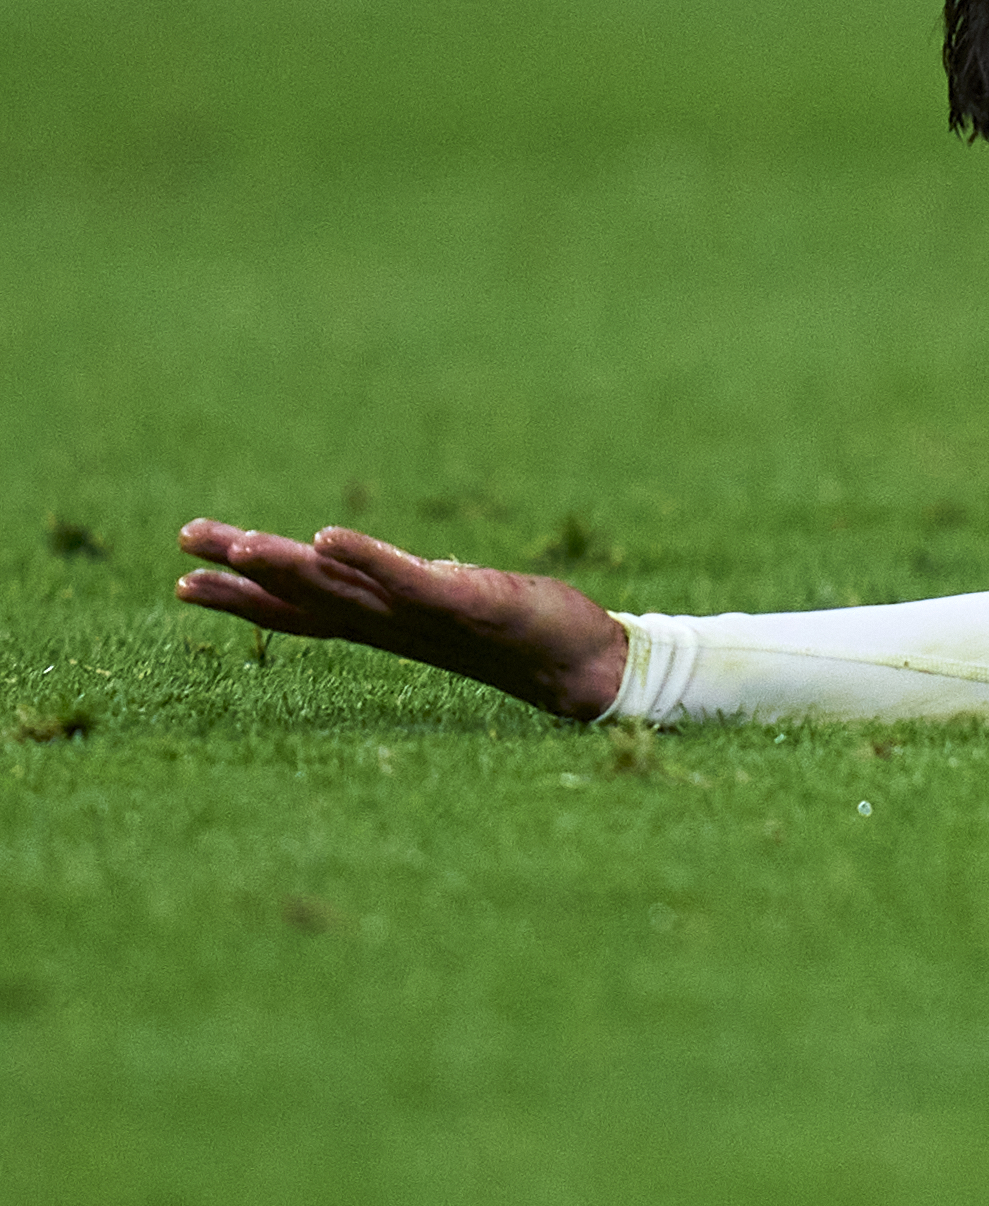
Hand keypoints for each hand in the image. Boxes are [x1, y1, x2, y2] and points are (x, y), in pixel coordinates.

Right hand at [174, 521, 625, 722]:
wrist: (589, 668)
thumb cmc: (520, 634)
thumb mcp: (447, 607)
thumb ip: (404, 592)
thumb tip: (370, 572)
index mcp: (384, 625)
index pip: (299, 612)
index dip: (242, 598)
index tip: (182, 580)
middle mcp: (395, 623)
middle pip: (304, 597)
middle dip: (242, 575)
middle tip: (183, 547)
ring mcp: (427, 615)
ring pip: (343, 590)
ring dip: (289, 566)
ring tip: (237, 543)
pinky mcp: (467, 601)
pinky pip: (409, 579)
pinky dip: (369, 558)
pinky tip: (327, 537)